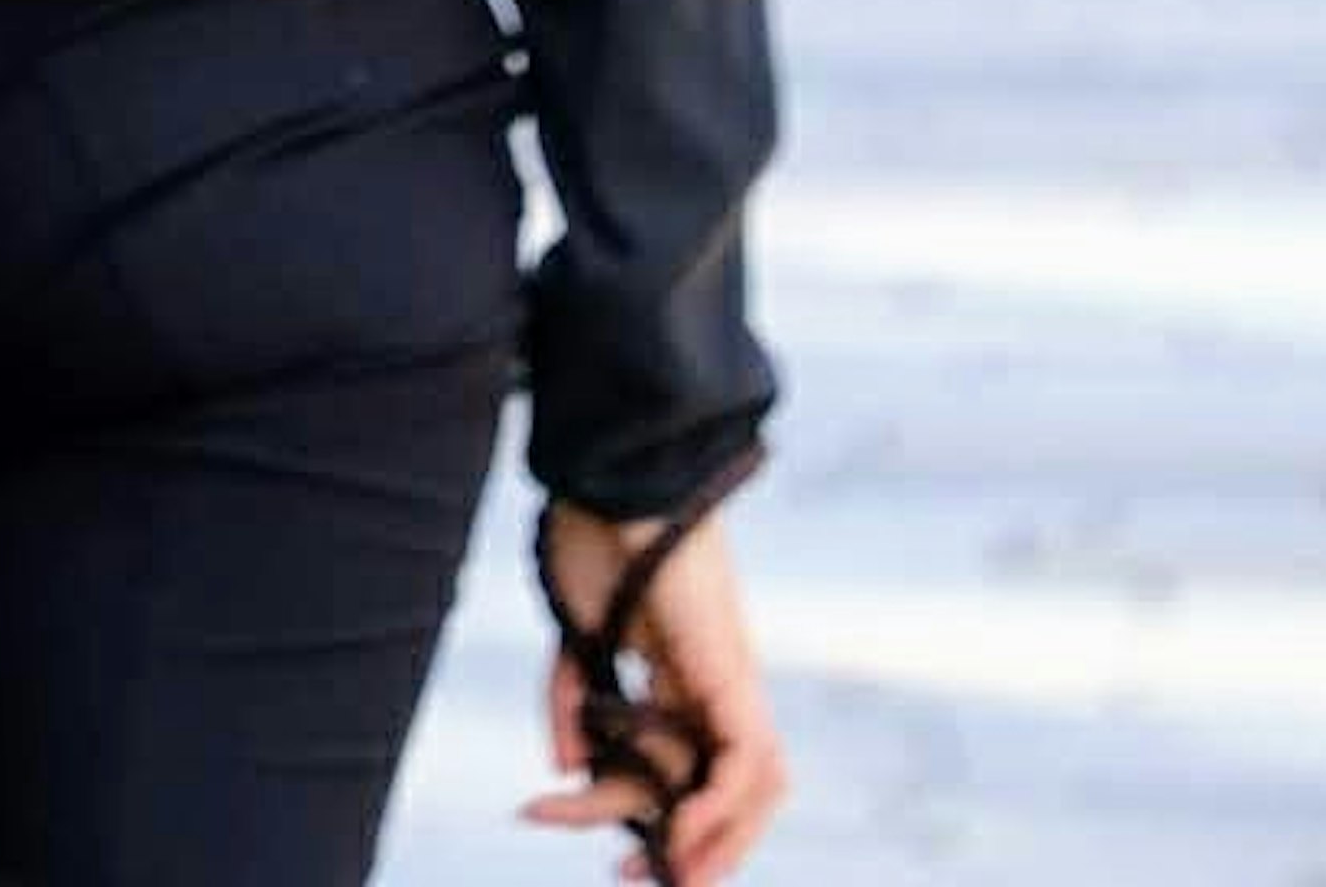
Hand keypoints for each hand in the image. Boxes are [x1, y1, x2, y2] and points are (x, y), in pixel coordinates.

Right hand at [525, 498, 787, 883]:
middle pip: (721, 789)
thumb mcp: (575, 639)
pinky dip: (721, 806)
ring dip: (720, 843)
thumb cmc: (592, 536)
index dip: (635, 817)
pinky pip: (748, 759)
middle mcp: (716, 685)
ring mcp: (729, 676)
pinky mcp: (729, 670)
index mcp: (681, 677)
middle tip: (625, 877)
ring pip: (758, 786)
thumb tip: (567, 770)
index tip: (601, 855)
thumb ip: (574, 704)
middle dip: (683, 849)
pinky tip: (675, 829)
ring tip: (669, 872)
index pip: (674, 769)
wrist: (608, 478)